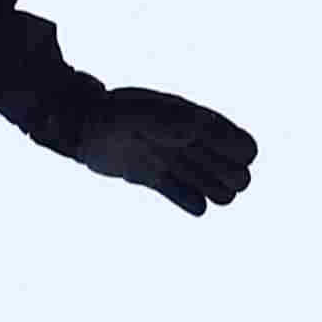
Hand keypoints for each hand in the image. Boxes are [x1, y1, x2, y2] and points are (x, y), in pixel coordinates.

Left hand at [66, 87, 256, 215]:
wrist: (81, 128)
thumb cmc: (108, 116)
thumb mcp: (134, 116)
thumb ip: (163, 122)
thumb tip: (193, 131)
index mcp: (193, 120)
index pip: (239, 142)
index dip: (240, 153)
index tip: (229, 158)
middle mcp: (188, 141)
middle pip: (233, 169)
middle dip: (231, 177)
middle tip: (215, 180)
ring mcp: (172, 161)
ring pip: (213, 185)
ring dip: (216, 191)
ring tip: (207, 191)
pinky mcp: (154, 178)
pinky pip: (185, 196)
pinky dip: (191, 202)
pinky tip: (194, 205)